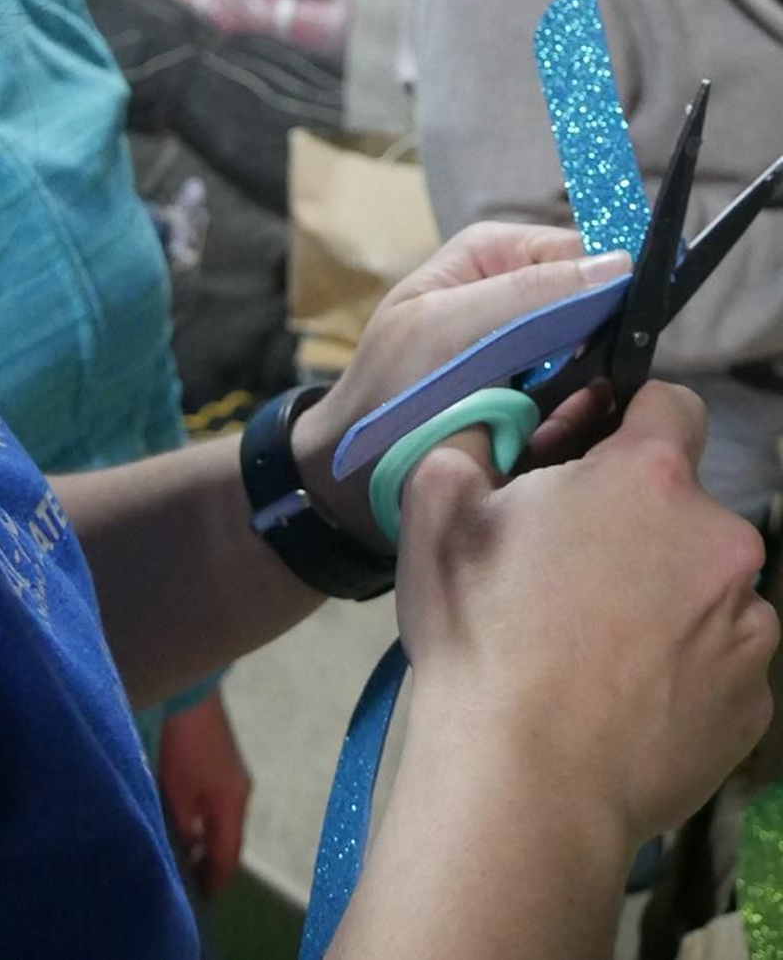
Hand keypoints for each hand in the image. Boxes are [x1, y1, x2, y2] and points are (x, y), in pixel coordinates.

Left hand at [156, 692, 252, 899]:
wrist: (192, 696)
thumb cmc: (183, 748)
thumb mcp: (178, 794)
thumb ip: (184, 827)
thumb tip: (187, 848)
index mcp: (234, 807)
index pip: (229, 857)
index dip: (215, 880)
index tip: (201, 900)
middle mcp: (242, 794)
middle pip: (230, 839)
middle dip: (212, 862)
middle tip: (191, 880)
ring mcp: (236, 776)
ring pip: (225, 820)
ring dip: (209, 839)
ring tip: (186, 854)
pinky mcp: (227, 761)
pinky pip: (221, 802)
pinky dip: (208, 818)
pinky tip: (189, 820)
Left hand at [291, 223, 630, 544]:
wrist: (355, 476)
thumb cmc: (388, 391)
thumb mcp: (448, 329)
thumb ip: (528, 293)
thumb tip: (620, 263)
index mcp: (494, 254)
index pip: (584, 256)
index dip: (610, 295)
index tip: (620, 342)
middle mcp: (518, 293)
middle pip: (597, 311)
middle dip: (600, 353)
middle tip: (581, 397)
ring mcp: (530, 351)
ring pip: (598, 361)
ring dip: (590, 397)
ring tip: (557, 427)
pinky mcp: (539, 404)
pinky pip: (583, 407)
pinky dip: (576, 428)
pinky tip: (552, 447)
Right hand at [397, 379, 777, 848]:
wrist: (525, 786)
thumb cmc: (480, 632)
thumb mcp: (436, 500)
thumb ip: (477, 432)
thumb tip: (502, 418)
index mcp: (651, 477)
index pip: (671, 403)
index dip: (624, 422)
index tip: (585, 460)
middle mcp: (723, 541)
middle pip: (684, 505)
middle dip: (635, 521)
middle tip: (565, 568)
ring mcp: (750, 628)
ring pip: (705, 585)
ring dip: (663, 595)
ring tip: (590, 646)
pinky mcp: (754, 703)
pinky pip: (718, 659)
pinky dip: (681, 666)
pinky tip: (620, 696)